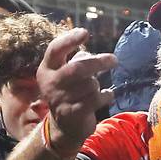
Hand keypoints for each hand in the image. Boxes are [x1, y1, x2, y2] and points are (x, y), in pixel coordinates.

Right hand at [36, 27, 114, 150]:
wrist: (64, 127)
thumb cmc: (69, 93)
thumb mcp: (66, 75)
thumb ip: (77, 61)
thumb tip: (90, 55)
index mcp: (47, 70)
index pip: (54, 50)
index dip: (69, 39)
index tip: (85, 33)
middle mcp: (50, 84)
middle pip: (77, 67)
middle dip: (98, 62)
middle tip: (114, 59)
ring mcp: (60, 100)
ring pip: (90, 85)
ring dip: (98, 85)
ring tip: (95, 90)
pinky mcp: (72, 114)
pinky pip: (96, 99)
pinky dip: (106, 95)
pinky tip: (107, 95)